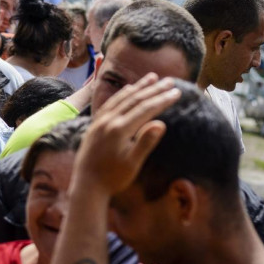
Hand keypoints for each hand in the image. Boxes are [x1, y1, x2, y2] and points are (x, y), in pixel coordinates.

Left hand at [74, 73, 180, 195]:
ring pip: (122, 98)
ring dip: (138, 87)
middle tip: (170, 80)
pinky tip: (128, 90)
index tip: (177, 92)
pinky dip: (122, 94)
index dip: (162, 99)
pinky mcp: (94, 124)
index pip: (145, 109)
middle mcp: (108, 121)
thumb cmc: (112, 178)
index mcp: (119, 129)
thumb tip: (161, 123)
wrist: (86, 185)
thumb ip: (146, 142)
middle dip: (153, 89)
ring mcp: (99, 121)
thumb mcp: (133, 163)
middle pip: (134, 99)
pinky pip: (110, 103)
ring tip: (152, 77)